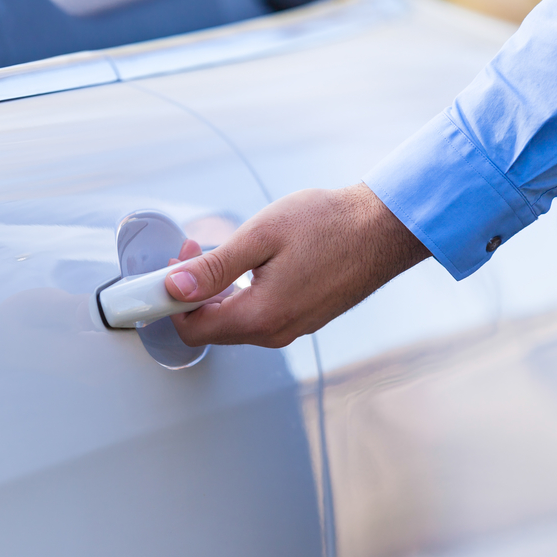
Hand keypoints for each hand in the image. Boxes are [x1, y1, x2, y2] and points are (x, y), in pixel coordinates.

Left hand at [165, 183, 429, 347]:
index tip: (171, 267)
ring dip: (218, 293)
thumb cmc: (331, 224)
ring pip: (237, 322)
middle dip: (193, 294)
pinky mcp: (307, 317)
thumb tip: (173, 288)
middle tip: (194, 250)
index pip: (193, 329)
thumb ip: (213, 268)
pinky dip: (244, 295)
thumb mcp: (261, 236)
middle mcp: (277, 332)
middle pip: (213, 329)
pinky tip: (252, 265)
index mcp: (262, 317)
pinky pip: (262, 315)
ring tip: (224, 253)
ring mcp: (295, 327)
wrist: (385, 229)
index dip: (172, 299)